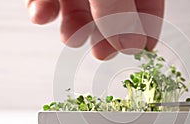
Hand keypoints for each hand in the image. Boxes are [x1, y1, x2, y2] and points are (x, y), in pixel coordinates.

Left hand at [26, 0, 163, 59]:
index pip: (148, 4)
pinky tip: (41, 13)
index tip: (144, 50)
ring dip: (73, 26)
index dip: (147, 28)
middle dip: (105, 35)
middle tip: (103, 52)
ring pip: (80, 7)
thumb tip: (129, 43)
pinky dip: (43, 8)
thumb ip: (117, 9)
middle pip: (114, 11)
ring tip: (70, 35)